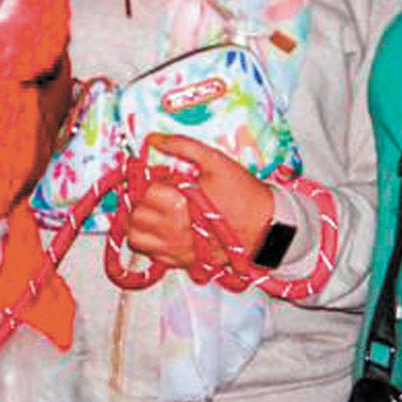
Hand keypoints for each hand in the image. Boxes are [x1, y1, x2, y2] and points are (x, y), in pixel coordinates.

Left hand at [123, 134, 274, 272]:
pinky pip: (151, 255)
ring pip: (136, 238)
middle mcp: (172, 232)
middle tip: (158, 194)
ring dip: (141, 223)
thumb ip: (182, 146)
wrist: (265, 226)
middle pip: (136, 215)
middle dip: (143, 201)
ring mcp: (176, 250)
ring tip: (155, 212)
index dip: (151, 181)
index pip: (144, 192)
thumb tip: (154, 138)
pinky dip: (152, 241)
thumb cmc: (242, 193)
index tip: (162, 179)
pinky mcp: (182, 263)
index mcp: (177, 205)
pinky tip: (165, 229)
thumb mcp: (215, 161)